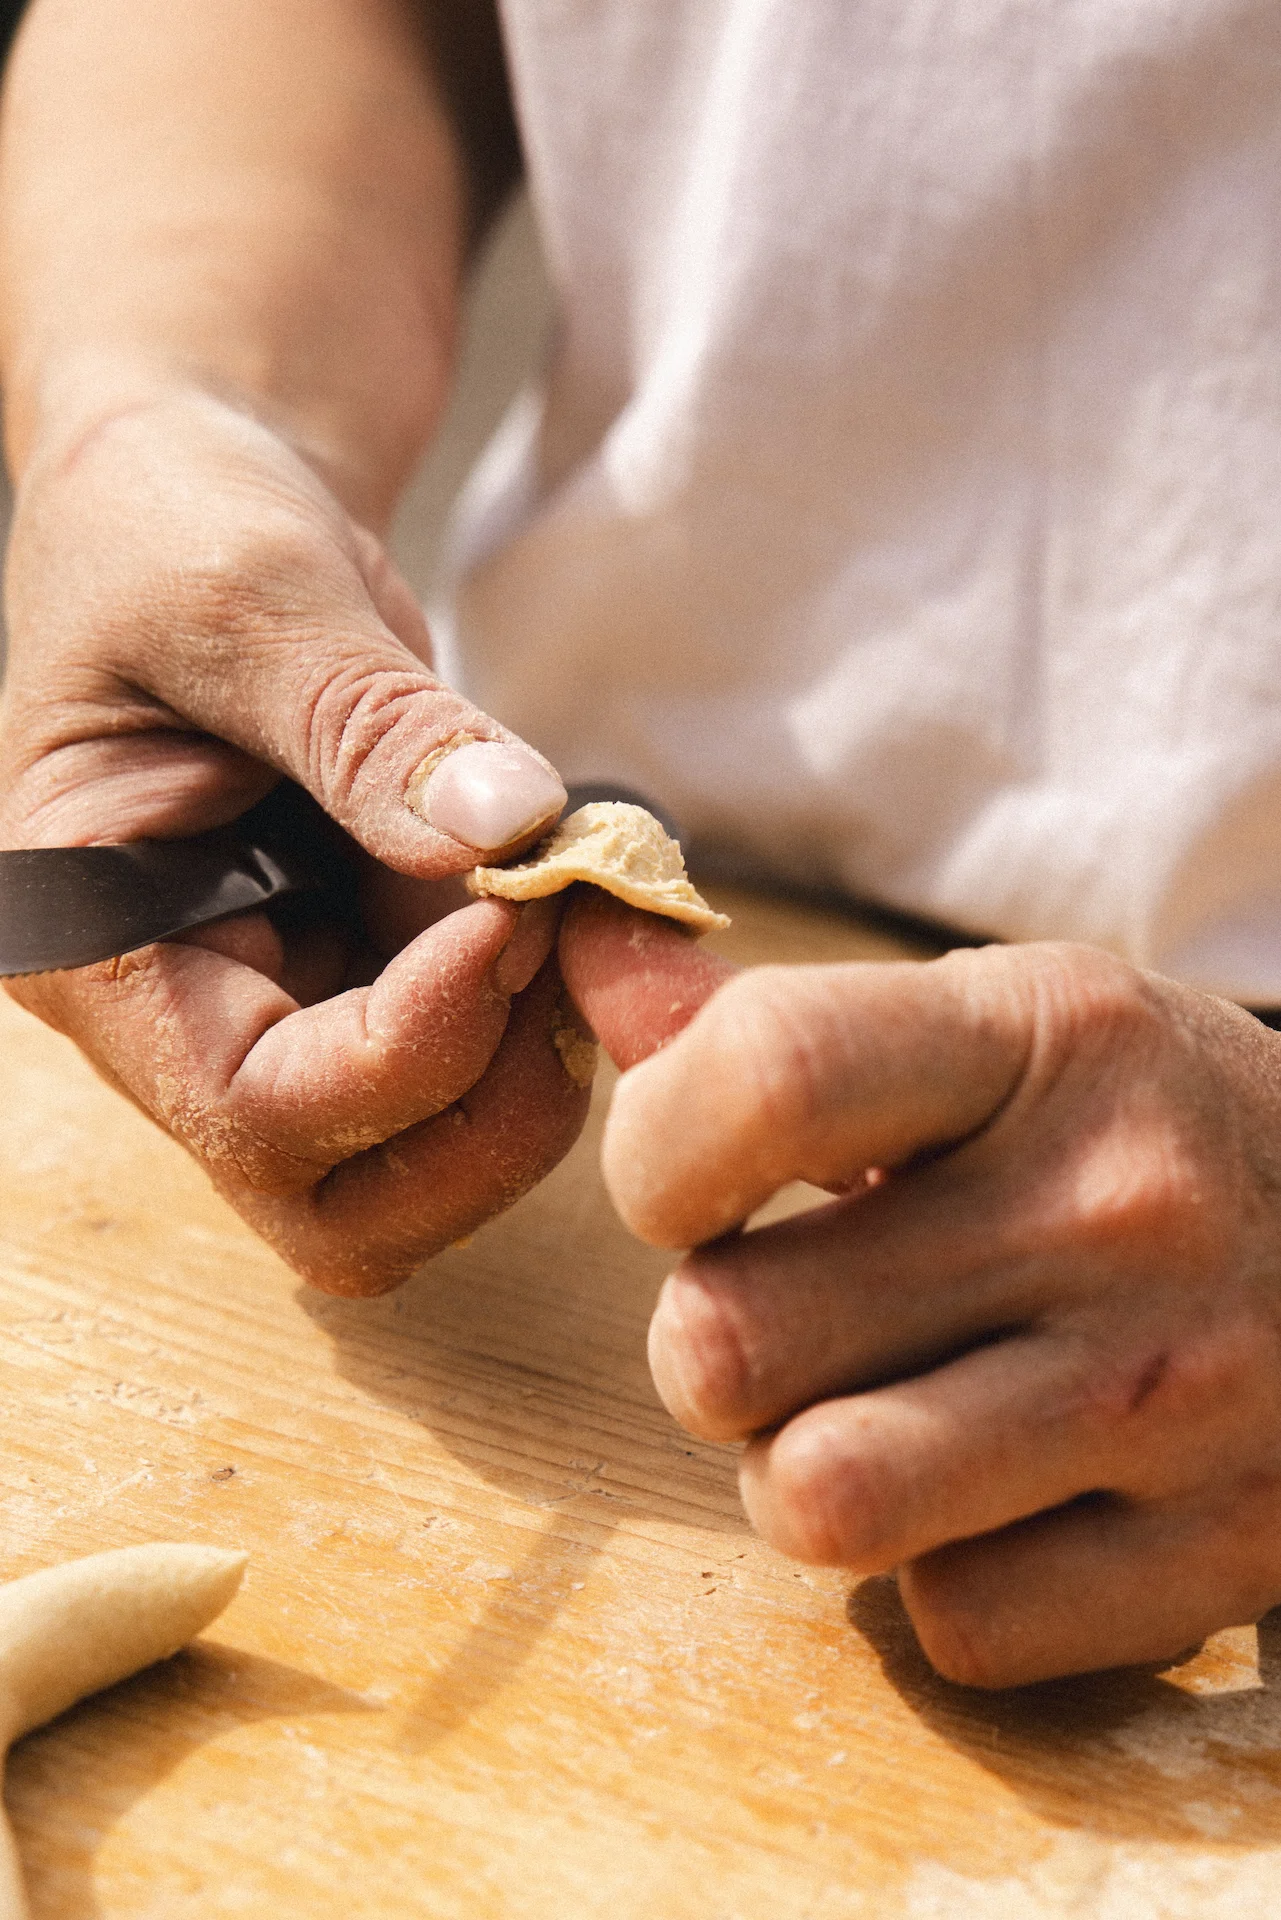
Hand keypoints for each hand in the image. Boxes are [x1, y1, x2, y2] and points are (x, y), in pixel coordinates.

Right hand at [1, 389, 591, 1292]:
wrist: (205, 488)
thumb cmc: (170, 522)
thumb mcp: (249, 592)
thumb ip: (368, 724)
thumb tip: (510, 835)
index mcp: (94, 948)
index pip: (250, 1107)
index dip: (406, 1051)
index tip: (506, 920)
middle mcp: (186, 1016)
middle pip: (347, 1206)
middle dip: (480, 1120)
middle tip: (554, 955)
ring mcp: (290, 1007)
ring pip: (428, 1163)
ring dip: (530, 1068)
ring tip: (570, 902)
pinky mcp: (377, 971)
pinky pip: (483, 1058)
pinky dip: (553, 1006)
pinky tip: (578, 891)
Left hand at [568, 908, 1280, 1685]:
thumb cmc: (1132, 1130)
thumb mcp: (988, 1033)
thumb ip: (765, 1025)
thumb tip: (577, 958)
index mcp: (1044, 1039)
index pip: (760, 1077)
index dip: (657, 1155)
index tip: (690, 1187)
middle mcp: (1121, 1207)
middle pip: (728, 1335)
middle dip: (716, 1342)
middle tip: (798, 1317)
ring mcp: (1181, 1392)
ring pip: (817, 1498)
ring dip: (803, 1472)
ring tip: (876, 1413)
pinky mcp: (1224, 1554)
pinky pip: (951, 1624)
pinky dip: (942, 1576)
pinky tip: (1003, 1494)